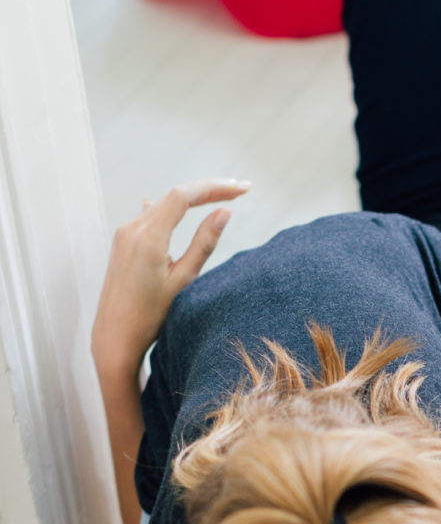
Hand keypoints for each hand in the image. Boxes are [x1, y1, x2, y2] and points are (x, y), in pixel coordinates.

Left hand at [92, 179, 249, 378]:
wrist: (114, 336)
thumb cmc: (149, 316)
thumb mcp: (183, 279)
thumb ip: (204, 244)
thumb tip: (224, 213)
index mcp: (148, 238)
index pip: (184, 196)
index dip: (215, 188)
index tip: (242, 190)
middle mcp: (132, 229)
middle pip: (175, 195)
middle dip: (209, 190)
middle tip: (240, 191)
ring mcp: (124, 233)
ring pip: (164, 203)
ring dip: (193, 198)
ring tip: (222, 197)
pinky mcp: (123, 241)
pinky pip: (151, 214)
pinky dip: (175, 209)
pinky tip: (187, 208)